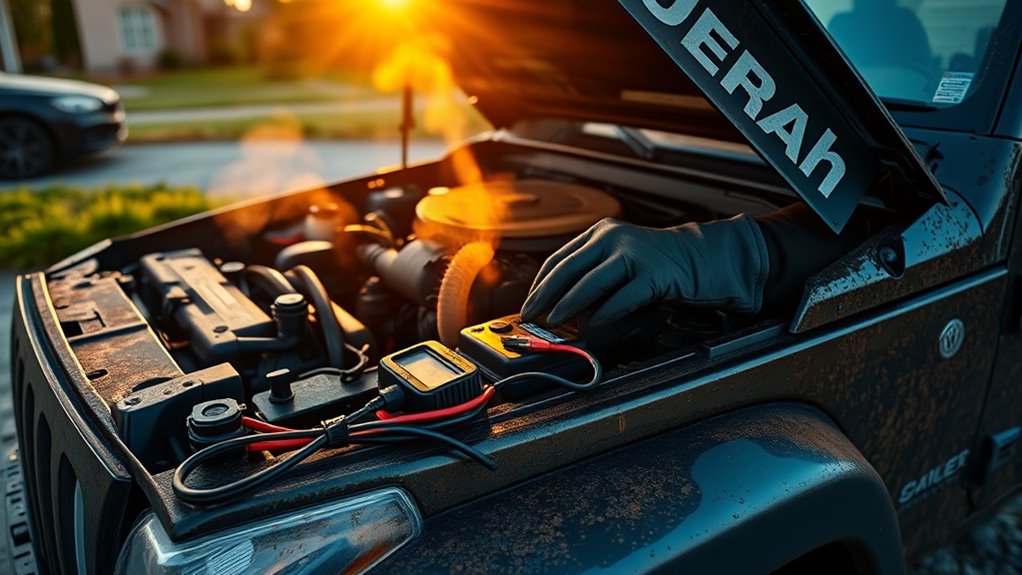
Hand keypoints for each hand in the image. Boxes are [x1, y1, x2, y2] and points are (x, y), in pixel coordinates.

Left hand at [521, 215, 768, 326]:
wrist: (700, 258)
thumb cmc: (656, 264)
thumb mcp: (618, 260)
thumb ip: (591, 274)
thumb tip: (556, 304)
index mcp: (600, 233)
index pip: (559, 259)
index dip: (539, 284)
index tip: (528, 303)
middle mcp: (612, 238)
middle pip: (568, 270)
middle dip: (545, 296)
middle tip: (531, 316)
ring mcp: (633, 254)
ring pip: (590, 283)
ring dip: (567, 306)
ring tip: (553, 322)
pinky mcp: (653, 274)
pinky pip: (621, 297)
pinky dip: (605, 314)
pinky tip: (593, 325)